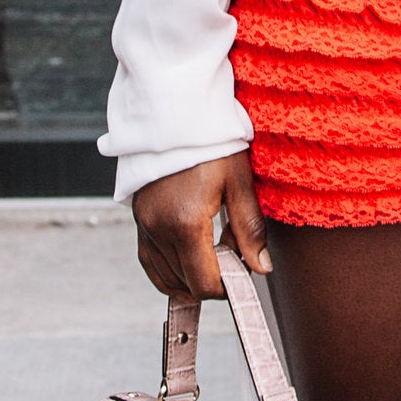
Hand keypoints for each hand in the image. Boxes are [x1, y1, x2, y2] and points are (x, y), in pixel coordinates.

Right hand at [131, 150, 271, 299]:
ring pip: (167, 278)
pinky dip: (168, 272)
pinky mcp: (139, 220)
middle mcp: (159, 229)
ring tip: (214, 251)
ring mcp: (144, 226)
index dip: (228, 286)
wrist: (177, 114)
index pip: (205, 283)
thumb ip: (249, 229)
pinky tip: (188, 265)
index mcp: (185, 223)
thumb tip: (261, 268)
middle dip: (213, 278)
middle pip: (187, 284)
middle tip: (234, 253)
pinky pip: (149, 262)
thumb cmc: (209, 143)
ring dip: (192, 275)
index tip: (244, 271)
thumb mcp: (239, 183)